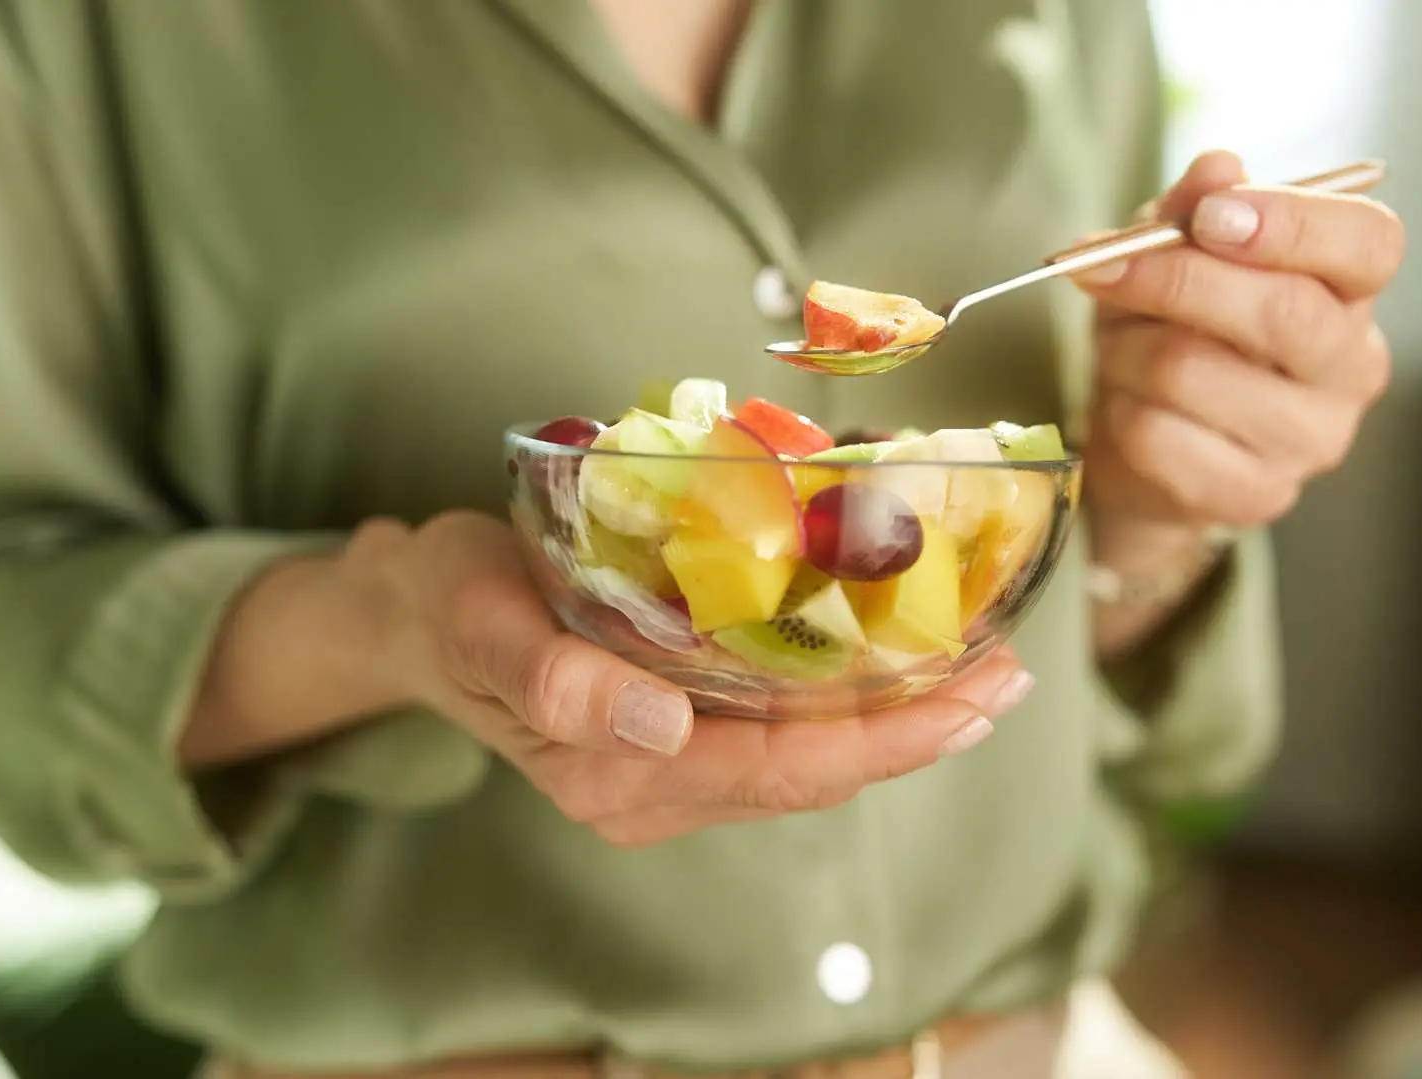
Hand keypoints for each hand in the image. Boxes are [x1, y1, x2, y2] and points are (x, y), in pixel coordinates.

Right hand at [384, 511, 1035, 846]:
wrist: (409, 614)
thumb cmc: (445, 606)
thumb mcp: (480, 623)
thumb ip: (553, 676)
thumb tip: (656, 722)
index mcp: (618, 776)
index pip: (782, 770)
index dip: (886, 738)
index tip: (970, 693)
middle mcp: (655, 788)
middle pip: (815, 772)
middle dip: (919, 727)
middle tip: (1012, 671)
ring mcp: (668, 767)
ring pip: (808, 755)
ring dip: (898, 714)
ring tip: (981, 664)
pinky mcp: (676, 734)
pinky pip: (781, 730)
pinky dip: (849, 698)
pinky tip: (895, 657)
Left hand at [1075, 150, 1403, 534]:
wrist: (1148, 452)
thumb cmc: (1173, 332)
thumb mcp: (1172, 256)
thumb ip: (1191, 209)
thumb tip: (1217, 167)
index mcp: (1350, 293)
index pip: (1370, 245)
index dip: (1291, 223)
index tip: (1210, 214)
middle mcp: (1351, 369)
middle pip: (1283, 312)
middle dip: (1176, 281)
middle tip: (1102, 265)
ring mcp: (1310, 441)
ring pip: (1194, 370)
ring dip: (1123, 348)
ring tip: (1113, 348)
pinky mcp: (1254, 496)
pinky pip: (1157, 434)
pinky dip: (1118, 408)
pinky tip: (1127, 406)